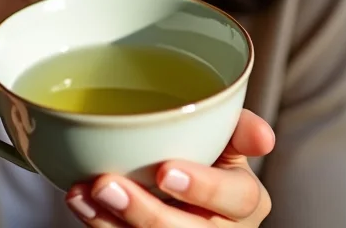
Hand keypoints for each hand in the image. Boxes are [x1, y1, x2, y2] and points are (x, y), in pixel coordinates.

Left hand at [66, 110, 273, 226]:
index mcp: (246, 200)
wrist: (180, 173)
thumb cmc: (208, 149)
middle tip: (105, 183)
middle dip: (144, 213)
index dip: (203, 188)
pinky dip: (102, 227)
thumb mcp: (227, 133)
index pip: (237, 198)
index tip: (164, 170)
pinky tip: (81, 203)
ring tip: (83, 193)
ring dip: (112, 223)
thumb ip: (238, 126)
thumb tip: (264, 137)